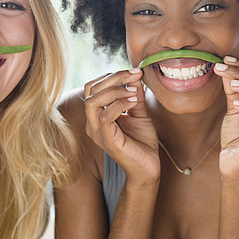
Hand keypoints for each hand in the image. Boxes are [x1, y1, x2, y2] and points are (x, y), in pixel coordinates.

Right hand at [84, 68, 159, 183]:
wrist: (148, 167)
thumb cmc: (142, 142)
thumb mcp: (138, 112)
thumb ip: (134, 94)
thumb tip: (135, 74)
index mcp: (97, 115)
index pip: (93, 87)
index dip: (112, 75)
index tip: (134, 72)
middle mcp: (92, 123)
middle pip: (91, 90)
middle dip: (114, 78)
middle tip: (135, 76)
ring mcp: (97, 132)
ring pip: (93, 101)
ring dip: (115, 91)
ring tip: (134, 91)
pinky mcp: (106, 140)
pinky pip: (105, 117)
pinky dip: (120, 104)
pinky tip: (134, 102)